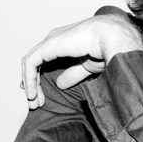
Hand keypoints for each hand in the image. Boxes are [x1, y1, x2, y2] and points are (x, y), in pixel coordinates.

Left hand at [21, 13, 142, 109]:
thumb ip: (73, 74)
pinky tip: (33, 93)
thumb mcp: (87, 67)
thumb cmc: (107, 48)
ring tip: (33, 101)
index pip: (42, 59)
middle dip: (32, 83)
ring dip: (29, 83)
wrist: (113, 39)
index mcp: (64, 41)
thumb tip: (60, 84)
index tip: (38, 96)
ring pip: (30, 63)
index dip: (37, 78)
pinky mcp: (48, 46)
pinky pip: (30, 63)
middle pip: (34, 62)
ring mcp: (50, 41)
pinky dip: (29, 79)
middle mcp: (54, 39)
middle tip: (34, 102)